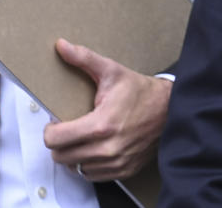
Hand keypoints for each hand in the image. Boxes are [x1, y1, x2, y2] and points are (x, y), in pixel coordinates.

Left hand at [42, 38, 172, 180]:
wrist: (170, 109)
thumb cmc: (141, 91)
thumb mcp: (112, 71)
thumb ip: (84, 59)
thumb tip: (62, 46)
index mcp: (101, 125)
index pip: (54, 140)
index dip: (51, 130)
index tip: (56, 123)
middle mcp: (107, 149)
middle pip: (60, 156)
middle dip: (60, 142)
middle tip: (69, 129)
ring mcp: (115, 162)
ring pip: (75, 168)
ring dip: (73, 154)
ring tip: (82, 137)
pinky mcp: (123, 170)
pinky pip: (91, 175)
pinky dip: (88, 163)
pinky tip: (95, 147)